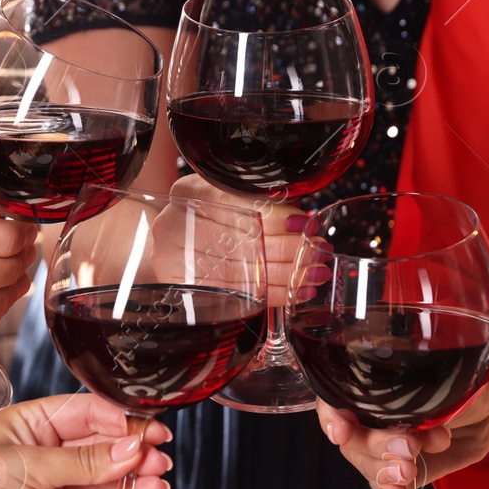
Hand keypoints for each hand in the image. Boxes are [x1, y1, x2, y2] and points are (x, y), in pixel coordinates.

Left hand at [0, 394, 173, 488]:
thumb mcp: (24, 465)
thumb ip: (82, 461)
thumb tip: (132, 448)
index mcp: (30, 426)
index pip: (87, 415)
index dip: (122, 421)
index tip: (154, 430)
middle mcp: (43, 460)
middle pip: (100, 453)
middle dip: (132, 457)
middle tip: (159, 462)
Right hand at [164, 176, 311, 307]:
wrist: (171, 243)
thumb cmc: (205, 218)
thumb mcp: (225, 196)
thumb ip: (258, 201)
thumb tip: (302, 222)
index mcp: (189, 193)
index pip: (235, 204)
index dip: (274, 216)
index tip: (303, 224)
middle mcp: (176, 226)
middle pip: (241, 241)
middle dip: (288, 249)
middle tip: (318, 251)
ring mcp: (176, 262)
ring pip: (243, 271)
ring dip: (287, 274)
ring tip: (315, 272)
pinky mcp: (186, 291)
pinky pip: (238, 295)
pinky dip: (272, 294)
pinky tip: (296, 291)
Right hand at [319, 370, 488, 488]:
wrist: (485, 415)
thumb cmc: (463, 386)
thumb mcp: (443, 381)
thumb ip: (422, 394)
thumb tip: (413, 414)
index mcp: (369, 383)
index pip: (332, 399)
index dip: (331, 417)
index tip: (341, 432)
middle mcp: (367, 415)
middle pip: (350, 437)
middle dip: (377, 447)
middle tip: (410, 450)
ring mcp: (379, 445)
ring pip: (365, 463)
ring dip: (386, 471)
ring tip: (412, 470)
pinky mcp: (393, 469)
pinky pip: (381, 485)